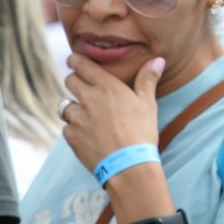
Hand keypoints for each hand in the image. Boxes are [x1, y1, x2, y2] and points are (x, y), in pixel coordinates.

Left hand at [61, 53, 163, 173]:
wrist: (128, 163)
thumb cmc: (141, 131)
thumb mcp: (148, 103)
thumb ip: (147, 79)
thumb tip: (157, 59)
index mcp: (107, 86)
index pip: (82, 65)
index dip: (76, 61)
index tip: (73, 59)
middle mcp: (88, 99)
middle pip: (69, 81)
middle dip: (74, 81)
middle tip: (81, 86)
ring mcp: (77, 118)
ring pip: (65, 105)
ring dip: (74, 108)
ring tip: (88, 116)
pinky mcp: (71, 136)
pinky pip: (67, 127)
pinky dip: (74, 128)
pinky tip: (88, 134)